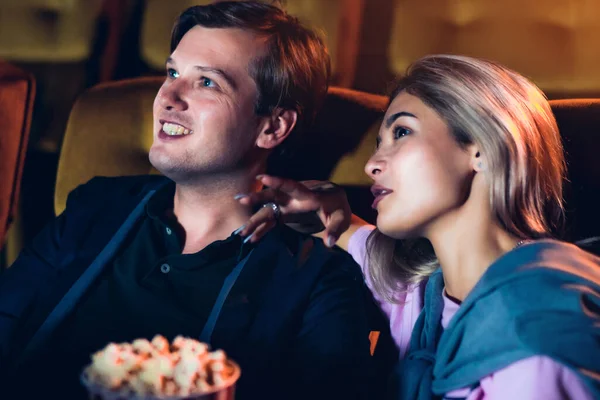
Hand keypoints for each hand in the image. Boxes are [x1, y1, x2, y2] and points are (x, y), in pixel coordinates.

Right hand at [234, 175, 351, 246]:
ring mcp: (287, 207)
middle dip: (257, 198)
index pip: (292, 186)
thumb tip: (329, 242)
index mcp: (308, 195)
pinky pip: (271, 222)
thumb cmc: (339, 209)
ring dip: (255, 220)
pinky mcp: (285, 215)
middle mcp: (294, 199)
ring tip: (241, 232)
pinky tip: (252, 238)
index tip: (262, 178)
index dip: (277, 182)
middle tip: (241, 200)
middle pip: (273, 196)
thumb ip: (334, 229)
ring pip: (268, 211)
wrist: (335, 207)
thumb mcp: (341, 219)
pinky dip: (262, 229)